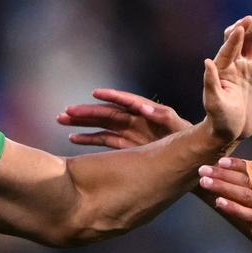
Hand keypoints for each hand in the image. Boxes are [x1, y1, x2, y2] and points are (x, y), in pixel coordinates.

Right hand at [57, 89, 191, 148]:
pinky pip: (103, 140)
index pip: (125, 102)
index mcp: (146, 111)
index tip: (95, 93)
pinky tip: (73, 139)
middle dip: (86, 112)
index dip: (111, 96)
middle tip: (65, 111)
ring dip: (82, 124)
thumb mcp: (178, 127)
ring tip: (62, 120)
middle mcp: (134, 119)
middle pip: (106, 113)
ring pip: (100, 125)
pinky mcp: (125, 145)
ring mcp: (128, 132)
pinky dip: (89, 139)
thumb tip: (144, 108)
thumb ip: (163, 116)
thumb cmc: (186, 140)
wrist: (189, 159)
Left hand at [198, 157, 251, 252]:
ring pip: (247, 195)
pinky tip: (218, 202)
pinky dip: (232, 207)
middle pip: (250, 181)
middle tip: (204, 169)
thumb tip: (230, 168)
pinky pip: (248, 215)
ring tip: (205, 182)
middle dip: (224, 174)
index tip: (220, 161)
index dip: (239, 164)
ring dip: (223, 187)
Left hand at [203, 8, 251, 143]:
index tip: (239, 28)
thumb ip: (210, 82)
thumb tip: (207, 61)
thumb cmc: (220, 119)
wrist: (233, 130)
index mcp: (221, 68)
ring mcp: (248, 65)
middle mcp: (234, 63)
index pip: (227, 50)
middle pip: (240, 39)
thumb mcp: (214, 103)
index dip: (233, 40)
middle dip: (246, 26)